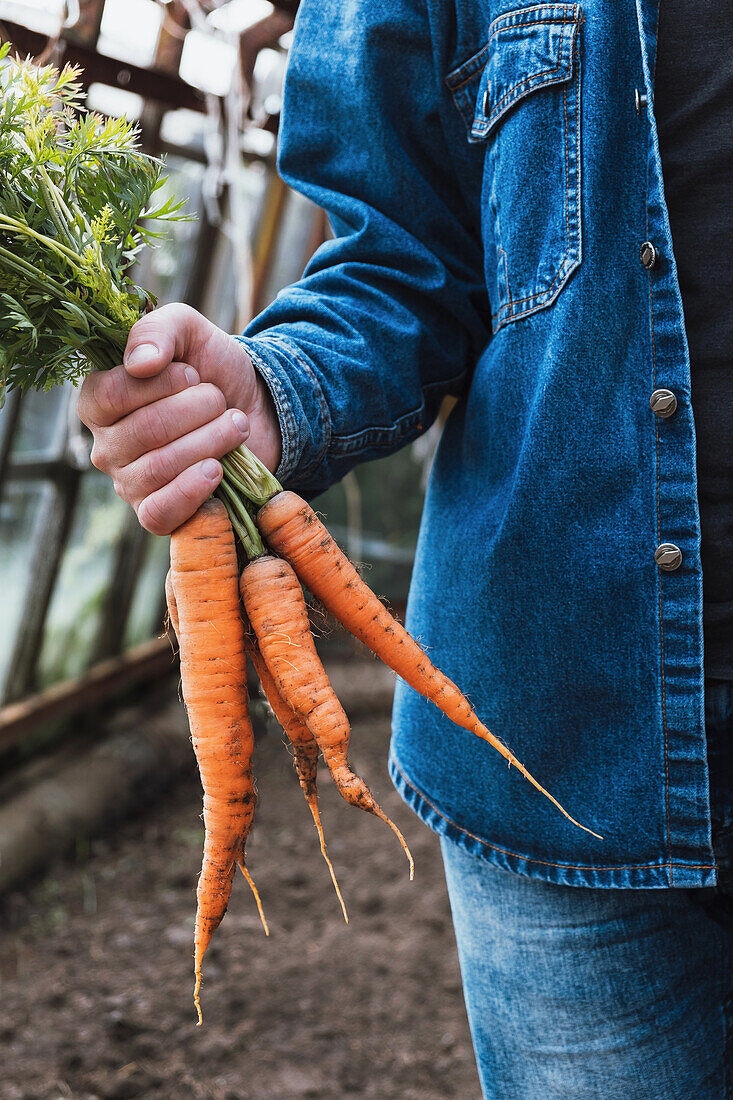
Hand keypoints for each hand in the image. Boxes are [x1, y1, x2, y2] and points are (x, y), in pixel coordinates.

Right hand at [77, 303, 281, 534]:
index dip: (161, 383)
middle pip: (145, 430)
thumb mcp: (188, 331)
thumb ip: (158, 330)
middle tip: (221, 401)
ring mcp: (128, 484)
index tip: (194, 374)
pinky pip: (159, 513)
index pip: (111, 394)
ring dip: (211, 440)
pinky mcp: (155, 514)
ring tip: (235, 425)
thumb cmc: (211, 371)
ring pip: (161, 467)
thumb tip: (138, 363)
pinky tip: (216, 469)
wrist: (256, 412)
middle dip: (198, 409)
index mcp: (99, 402)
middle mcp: (106, 446)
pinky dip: (192, 491)